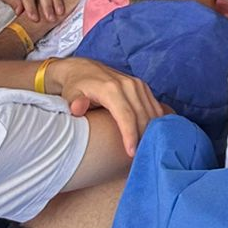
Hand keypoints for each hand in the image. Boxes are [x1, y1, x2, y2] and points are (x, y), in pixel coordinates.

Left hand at [46, 57, 165, 156]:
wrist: (83, 69)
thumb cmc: (76, 87)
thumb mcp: (70, 94)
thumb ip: (74, 102)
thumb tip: (77, 108)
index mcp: (111, 89)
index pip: (126, 115)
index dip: (130, 135)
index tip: (131, 153)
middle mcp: (128, 85)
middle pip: (142, 116)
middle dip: (143, 138)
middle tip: (141, 158)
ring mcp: (138, 85)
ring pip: (152, 112)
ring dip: (152, 131)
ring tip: (148, 149)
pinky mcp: (143, 87)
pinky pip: (155, 106)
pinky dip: (156, 121)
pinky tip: (154, 135)